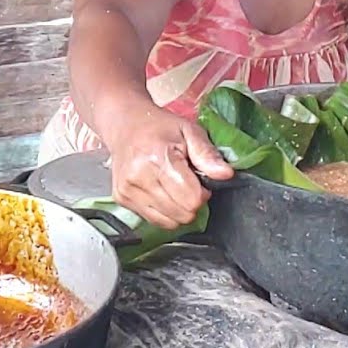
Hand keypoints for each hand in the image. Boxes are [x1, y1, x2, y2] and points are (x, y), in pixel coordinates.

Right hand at [105, 104, 234, 229]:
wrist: (125, 125)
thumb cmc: (160, 127)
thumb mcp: (190, 131)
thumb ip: (207, 154)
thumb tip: (226, 174)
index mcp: (158, 159)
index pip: (191, 199)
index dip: (202, 193)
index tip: (199, 180)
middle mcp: (139, 178)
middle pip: (182, 214)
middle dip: (191, 203)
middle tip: (188, 184)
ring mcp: (128, 190)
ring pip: (168, 222)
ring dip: (178, 210)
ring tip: (174, 187)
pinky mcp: (121, 199)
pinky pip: (154, 220)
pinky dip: (164, 212)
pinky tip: (162, 192)